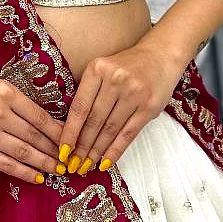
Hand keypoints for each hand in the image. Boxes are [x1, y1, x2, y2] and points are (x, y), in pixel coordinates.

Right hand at [0, 75, 64, 185]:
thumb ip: (16, 104)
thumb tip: (45, 124)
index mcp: (6, 92)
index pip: (41, 116)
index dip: (59, 133)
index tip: (72, 141)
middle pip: (36, 136)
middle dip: (56, 151)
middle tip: (70, 161)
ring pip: (25, 152)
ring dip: (45, 164)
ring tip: (58, 170)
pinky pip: (7, 165)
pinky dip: (25, 173)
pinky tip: (37, 177)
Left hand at [58, 40, 185, 177]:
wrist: (160, 55)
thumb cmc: (126, 66)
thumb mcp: (102, 69)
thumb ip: (89, 91)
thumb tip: (70, 127)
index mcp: (98, 69)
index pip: (80, 107)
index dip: (70, 131)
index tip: (62, 150)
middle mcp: (115, 80)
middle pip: (94, 120)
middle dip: (81, 146)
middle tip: (73, 165)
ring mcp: (133, 94)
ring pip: (110, 129)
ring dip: (96, 151)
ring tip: (86, 166)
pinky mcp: (148, 107)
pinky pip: (128, 133)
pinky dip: (115, 150)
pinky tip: (105, 162)